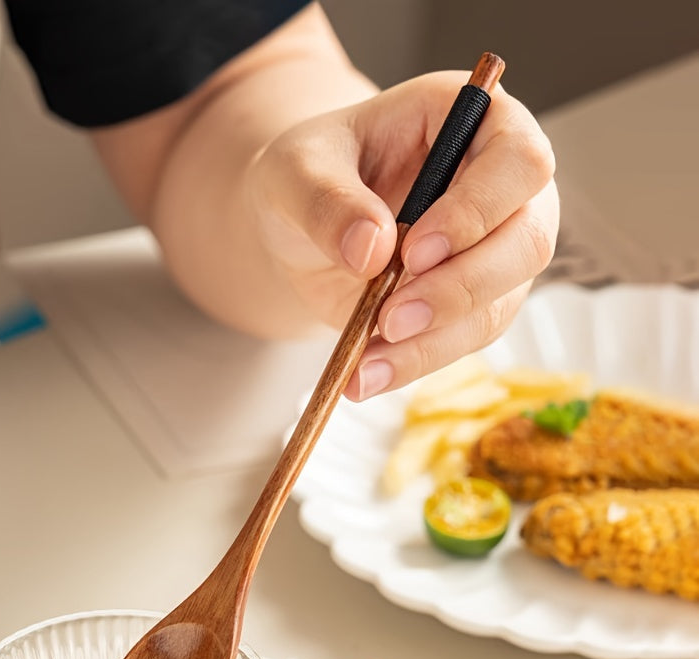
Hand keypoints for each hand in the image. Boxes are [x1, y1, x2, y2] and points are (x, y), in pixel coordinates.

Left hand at [248, 70, 557, 400]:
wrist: (300, 226)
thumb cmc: (308, 175)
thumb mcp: (294, 171)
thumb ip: (326, 199)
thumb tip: (371, 248)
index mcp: (474, 122)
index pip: (518, 161)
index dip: (476, 211)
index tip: (413, 251)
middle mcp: (501, 186)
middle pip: (528, 241)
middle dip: (460, 289)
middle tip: (391, 319)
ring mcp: (495, 249)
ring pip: (499, 304)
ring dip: (435, 341)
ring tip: (367, 363)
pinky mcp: (475, 301)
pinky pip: (464, 340)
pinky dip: (417, 361)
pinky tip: (369, 373)